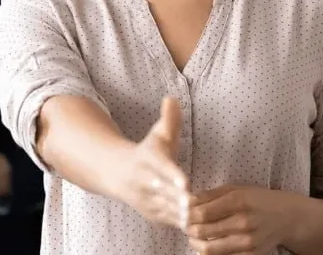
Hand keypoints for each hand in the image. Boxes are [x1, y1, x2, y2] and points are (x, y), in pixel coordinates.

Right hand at [116, 97, 189, 228]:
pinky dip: (183, 223)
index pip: (163, 168)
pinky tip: (200, 224)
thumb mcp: (158, 133)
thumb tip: (172, 98)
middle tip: (195, 204)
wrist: (118, 173)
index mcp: (149, 159)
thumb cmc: (148, 151)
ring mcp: (147, 201)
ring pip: (168, 211)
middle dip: (180, 200)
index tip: (186, 183)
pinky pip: (170, 222)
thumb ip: (169, 118)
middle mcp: (145, 181)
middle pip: (166, 193)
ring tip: (204, 217)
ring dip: (184, 214)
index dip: (174, 176)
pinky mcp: (153, 215)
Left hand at [186, 184, 297, 253]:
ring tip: (193, 234)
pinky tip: (207, 243)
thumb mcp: (236, 189)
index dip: (186, 214)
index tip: (180, 212)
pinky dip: (210, 252)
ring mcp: (247, 242)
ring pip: (208, 249)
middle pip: (202, 231)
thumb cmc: (258, 199)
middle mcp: (242, 222)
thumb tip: (187, 200)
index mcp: (238, 201)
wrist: (287, 218)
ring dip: (195, 242)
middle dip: (188, 228)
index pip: (202, 212)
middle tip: (183, 223)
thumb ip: (211, 195)